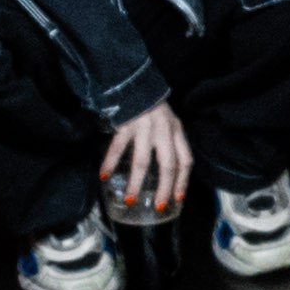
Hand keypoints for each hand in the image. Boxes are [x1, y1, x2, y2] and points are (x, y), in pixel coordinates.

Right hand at [101, 95, 193, 221]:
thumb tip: (168, 172)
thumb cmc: (153, 108)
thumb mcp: (169, 123)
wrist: (135, 83)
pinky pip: (118, 147)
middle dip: (164, 188)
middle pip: (168, 165)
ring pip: (142, 161)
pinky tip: (104, 175)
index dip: (183, 181)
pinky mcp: (126, 124)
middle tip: (158, 206)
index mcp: (177, 131)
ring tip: (131, 198)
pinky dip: (110, 162)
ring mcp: (145, 128)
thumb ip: (171, 142)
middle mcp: (164, 131)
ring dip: (136, 182)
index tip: (178, 198)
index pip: (185, 160)